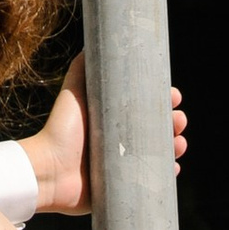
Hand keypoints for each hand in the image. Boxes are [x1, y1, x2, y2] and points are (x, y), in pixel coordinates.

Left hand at [21, 54, 189, 215]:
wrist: (50, 171)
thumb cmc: (60, 130)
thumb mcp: (73, 93)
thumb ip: (82, 68)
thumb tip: (92, 42)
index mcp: (113, 119)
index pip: (145, 106)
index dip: (162, 100)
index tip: (174, 96)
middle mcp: (120, 141)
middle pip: (157, 129)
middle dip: (174, 122)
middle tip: (178, 120)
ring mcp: (123, 165)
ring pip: (160, 153)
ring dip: (175, 146)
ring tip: (178, 144)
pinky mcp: (124, 187)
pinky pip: (153, 180)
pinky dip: (167, 173)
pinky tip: (174, 166)